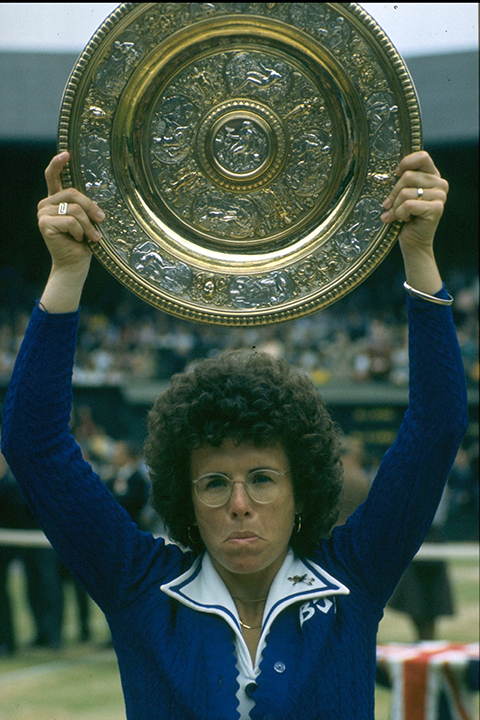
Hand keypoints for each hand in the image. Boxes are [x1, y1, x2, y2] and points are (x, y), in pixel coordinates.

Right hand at [37, 152, 104, 272]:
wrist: (75, 264)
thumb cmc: (84, 242)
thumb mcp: (87, 220)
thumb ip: (85, 206)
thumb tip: (100, 197)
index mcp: (56, 199)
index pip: (52, 176)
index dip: (58, 163)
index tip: (66, 154)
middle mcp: (46, 203)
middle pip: (73, 193)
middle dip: (91, 208)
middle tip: (101, 221)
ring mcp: (43, 213)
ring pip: (74, 209)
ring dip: (88, 225)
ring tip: (92, 237)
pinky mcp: (44, 224)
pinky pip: (71, 221)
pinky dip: (80, 232)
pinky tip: (79, 240)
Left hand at [381, 151, 448, 254]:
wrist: (413, 241)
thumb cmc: (405, 217)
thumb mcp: (401, 195)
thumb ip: (401, 181)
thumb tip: (390, 173)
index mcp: (432, 175)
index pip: (422, 157)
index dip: (406, 163)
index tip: (396, 175)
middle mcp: (440, 183)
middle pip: (408, 176)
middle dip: (393, 194)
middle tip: (388, 206)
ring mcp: (440, 196)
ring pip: (406, 192)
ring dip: (395, 207)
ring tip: (396, 215)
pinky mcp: (437, 208)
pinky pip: (408, 205)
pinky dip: (400, 214)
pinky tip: (404, 219)